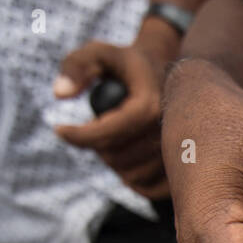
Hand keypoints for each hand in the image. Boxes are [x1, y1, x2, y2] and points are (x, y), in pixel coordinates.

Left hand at [53, 21, 177, 199]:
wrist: (172, 75)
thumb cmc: (128, 64)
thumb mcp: (98, 53)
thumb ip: (75, 67)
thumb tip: (59, 94)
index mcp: (151, 105)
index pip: (107, 133)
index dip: (78, 136)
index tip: (59, 129)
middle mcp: (169, 132)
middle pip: (117, 158)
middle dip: (96, 146)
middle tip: (96, 126)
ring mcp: (180, 153)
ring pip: (131, 176)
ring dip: (114, 162)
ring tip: (114, 139)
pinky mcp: (184, 168)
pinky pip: (149, 189)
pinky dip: (132, 180)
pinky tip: (128, 158)